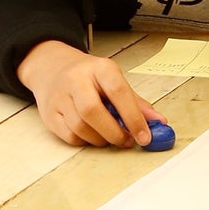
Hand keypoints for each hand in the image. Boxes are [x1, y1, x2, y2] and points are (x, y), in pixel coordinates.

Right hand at [15, 41, 165, 146]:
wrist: (51, 68)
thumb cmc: (88, 77)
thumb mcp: (113, 80)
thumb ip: (136, 102)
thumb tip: (159, 122)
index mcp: (100, 68)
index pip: (118, 92)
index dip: (134, 117)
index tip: (145, 136)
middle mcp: (76, 79)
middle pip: (93, 111)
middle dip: (114, 133)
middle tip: (127, 141)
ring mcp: (59, 97)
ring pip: (80, 127)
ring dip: (100, 139)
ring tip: (110, 136)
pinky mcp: (49, 113)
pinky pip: (70, 136)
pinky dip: (85, 141)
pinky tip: (92, 134)